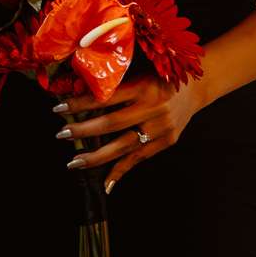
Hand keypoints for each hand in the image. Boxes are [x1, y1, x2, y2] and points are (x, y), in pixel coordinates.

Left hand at [58, 72, 208, 189]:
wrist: (196, 87)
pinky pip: (139, 159)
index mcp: (143, 86)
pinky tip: (105, 183)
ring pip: (124, 146)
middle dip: (83, 131)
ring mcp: (161, 127)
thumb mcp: (138, 72)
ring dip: (97, 157)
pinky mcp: (167, 141)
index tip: (58, 110)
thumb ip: (114, 83)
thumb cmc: (159, 77)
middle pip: (111, 124)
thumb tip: (75, 90)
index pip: (105, 98)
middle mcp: (153, 108)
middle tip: (61, 134)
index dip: (80, 105)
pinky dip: (121, 171)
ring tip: (75, 162)